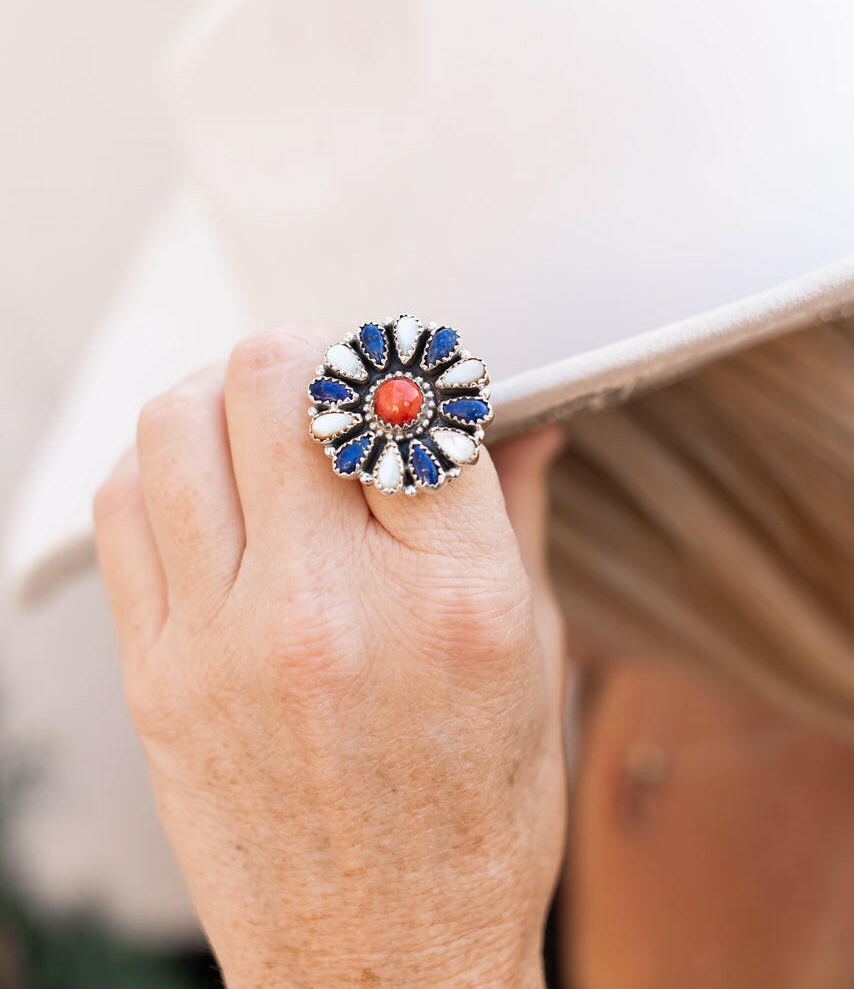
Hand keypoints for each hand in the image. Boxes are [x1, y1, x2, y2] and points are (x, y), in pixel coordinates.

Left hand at [94, 329, 566, 987]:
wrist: (378, 963)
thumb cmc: (473, 823)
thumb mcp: (533, 661)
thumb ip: (516, 514)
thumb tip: (520, 417)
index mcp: (455, 600)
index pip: (411, 402)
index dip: (407, 370)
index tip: (399, 380)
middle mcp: (330, 609)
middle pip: (277, 378)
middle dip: (309, 352)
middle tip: (326, 381)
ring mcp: (226, 642)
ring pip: (176, 421)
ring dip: (222, 392)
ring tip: (254, 417)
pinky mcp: (157, 676)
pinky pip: (122, 506)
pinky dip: (161, 464)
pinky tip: (201, 481)